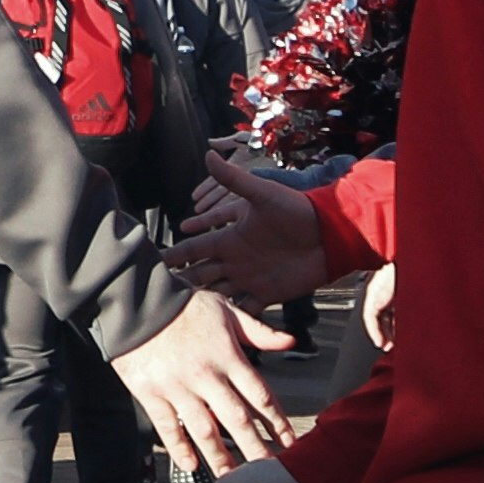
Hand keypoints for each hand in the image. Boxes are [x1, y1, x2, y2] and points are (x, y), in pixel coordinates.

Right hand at [112, 288, 293, 476]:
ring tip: (232, 478)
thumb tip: (290, 342)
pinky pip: (168, 426)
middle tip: (269, 471)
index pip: (260, 396)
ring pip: (204, 429)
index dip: (277, 422)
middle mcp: (206, 375)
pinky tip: (191, 466)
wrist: (137, 300)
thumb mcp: (226, 310)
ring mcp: (177, 386)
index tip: (289, 442)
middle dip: (256, 448)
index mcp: (228, 356)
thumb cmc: (184, 304)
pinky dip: (179, 448)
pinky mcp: (151, 393)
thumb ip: (258, 331)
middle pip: (237, 419)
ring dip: (220, 457)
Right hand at [163, 168, 330, 302]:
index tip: (154, 262)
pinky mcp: (267, 294)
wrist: (329, 234)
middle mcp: (235, 259)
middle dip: (182, 283)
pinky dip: (234, 318)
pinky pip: (245, 309)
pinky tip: (220, 329)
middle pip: (200, 274)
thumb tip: (207, 153)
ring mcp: (249, 278)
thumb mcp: (263, 193)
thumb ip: (233, 179)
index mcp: (230, 237)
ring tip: (183, 317)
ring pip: (217, 293)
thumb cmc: (296, 210)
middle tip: (159, 296)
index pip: (194, 248)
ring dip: (204, 302)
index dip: (175, 255)